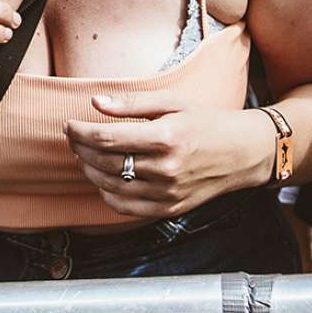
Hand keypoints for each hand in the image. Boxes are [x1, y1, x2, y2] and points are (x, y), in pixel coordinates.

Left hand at [64, 93, 268, 219]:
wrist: (242, 153)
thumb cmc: (207, 122)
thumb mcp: (172, 102)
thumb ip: (132, 103)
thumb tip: (96, 103)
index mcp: (166, 137)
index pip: (107, 138)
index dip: (80, 132)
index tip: (69, 124)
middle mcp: (165, 169)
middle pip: (104, 162)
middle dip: (80, 148)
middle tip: (73, 136)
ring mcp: (167, 194)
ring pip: (110, 186)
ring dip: (89, 170)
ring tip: (84, 155)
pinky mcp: (168, 210)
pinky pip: (124, 207)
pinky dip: (106, 193)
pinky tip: (104, 177)